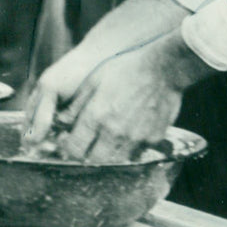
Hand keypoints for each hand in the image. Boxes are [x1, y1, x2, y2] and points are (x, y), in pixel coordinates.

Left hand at [26, 29, 210, 162]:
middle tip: (88, 144)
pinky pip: (138, 152)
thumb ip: (77, 104)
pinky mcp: (153, 138)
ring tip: (109, 137)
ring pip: (116, 159)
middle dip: (87, 155)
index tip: (69, 143)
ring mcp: (136, 137)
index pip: (75, 148)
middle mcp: (115, 131)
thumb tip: (63, 121)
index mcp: (97, 115)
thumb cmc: (127, 67)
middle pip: (94, 160)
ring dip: (109, 153)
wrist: (163, 66)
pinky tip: (130, 131)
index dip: (69, 148)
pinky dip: (131, 147)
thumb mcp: (94, 79)